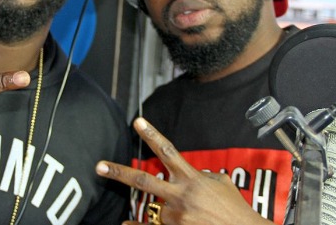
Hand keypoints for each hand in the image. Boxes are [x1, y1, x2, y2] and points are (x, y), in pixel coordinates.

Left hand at [96, 118, 272, 224]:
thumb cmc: (236, 208)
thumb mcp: (222, 183)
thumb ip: (203, 176)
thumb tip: (195, 174)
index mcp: (192, 178)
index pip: (167, 151)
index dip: (152, 134)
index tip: (137, 121)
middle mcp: (180, 195)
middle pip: (143, 180)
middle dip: (118, 173)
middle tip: (99, 166)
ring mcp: (176, 215)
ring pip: (155, 209)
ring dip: (164, 210)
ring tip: (182, 214)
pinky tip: (124, 224)